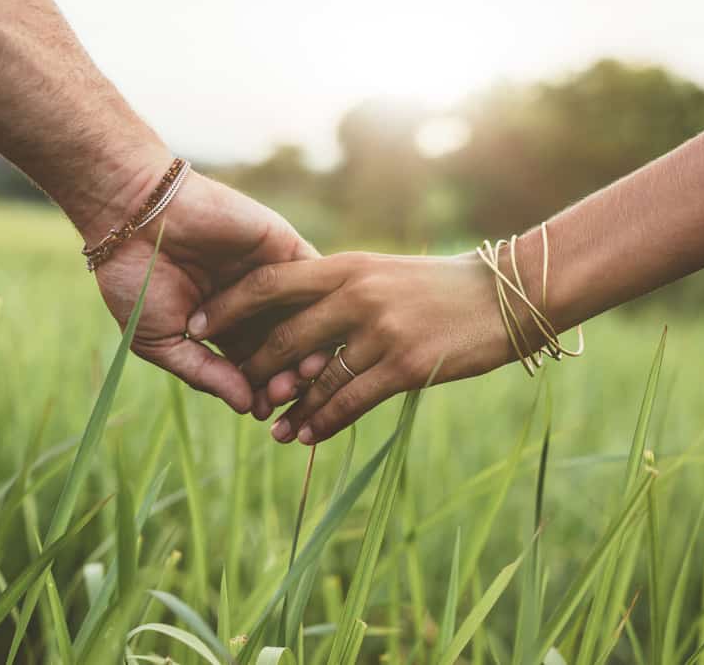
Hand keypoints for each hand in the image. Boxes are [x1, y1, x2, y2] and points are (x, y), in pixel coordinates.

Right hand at [78, 148, 327, 413]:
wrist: (133, 216)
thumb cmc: (136, 280)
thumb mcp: (162, 340)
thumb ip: (205, 374)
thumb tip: (246, 408)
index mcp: (223, 330)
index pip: (255, 369)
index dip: (261, 391)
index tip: (263, 411)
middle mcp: (252, 306)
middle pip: (285, 349)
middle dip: (287, 375)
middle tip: (285, 393)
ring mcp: (271, 276)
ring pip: (304, 319)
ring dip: (308, 347)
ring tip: (303, 371)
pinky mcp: (283, 247)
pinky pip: (313, 279)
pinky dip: (318, 305)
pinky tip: (316, 330)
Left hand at [188, 251, 531, 443]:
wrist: (505, 295)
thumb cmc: (439, 286)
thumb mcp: (382, 273)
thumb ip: (338, 289)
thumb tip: (294, 317)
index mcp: (345, 266)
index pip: (269, 283)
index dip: (228, 306)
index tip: (198, 325)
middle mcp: (356, 294)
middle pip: (284, 338)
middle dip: (255, 370)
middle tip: (239, 393)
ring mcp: (380, 331)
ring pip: (315, 378)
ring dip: (289, 408)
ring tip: (270, 429)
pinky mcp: (405, 365)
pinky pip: (350, 401)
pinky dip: (323, 422)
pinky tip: (308, 436)